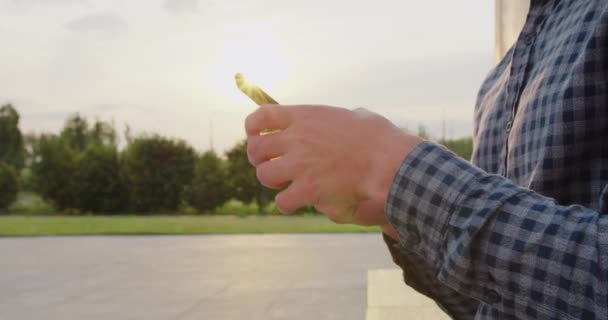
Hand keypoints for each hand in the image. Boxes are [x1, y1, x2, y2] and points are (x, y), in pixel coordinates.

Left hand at [245, 105, 422, 225]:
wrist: (390, 163)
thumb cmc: (382, 140)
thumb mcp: (359, 117)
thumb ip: (343, 118)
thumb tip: (348, 118)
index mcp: (306, 116)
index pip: (262, 116)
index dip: (253, 128)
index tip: (256, 136)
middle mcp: (297, 138)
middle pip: (256, 148)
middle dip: (259, 159)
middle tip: (272, 166)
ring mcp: (300, 164)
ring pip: (264, 175)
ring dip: (272, 181)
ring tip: (285, 184)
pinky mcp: (307, 189)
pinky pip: (282, 201)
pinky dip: (286, 204)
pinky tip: (296, 202)